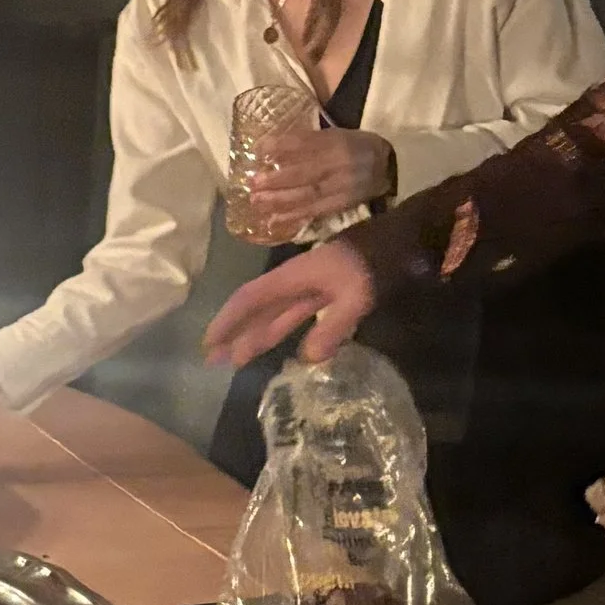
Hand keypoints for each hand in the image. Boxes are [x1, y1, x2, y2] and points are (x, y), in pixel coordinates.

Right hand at [203, 235, 376, 367]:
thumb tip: (307, 358)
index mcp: (290, 278)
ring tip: (236, 360)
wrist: (396, 242)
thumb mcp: (355, 296)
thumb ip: (332, 326)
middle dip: (234, 334)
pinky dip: (278, 330)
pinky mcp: (322, 295)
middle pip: (255, 310)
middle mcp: (292, 283)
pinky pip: (291, 315)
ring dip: (253, 335)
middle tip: (214, 362)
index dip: (227, 321)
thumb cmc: (371, 264)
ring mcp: (306, 288)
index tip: (209, 343)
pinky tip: (274, 345)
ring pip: (272, 315)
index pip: (249, 299)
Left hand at [237, 123, 392, 242]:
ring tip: (257, 202)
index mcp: (339, 140)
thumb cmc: (355, 147)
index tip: (258, 150)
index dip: (281, 146)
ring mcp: (343, 186)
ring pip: (308, 195)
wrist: (388, 167)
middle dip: (277, 179)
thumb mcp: (336, 134)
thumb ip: (309, 141)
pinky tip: (274, 220)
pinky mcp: (343, 204)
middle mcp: (342, 164)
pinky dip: (294, 216)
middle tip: (252, 183)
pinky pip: (315, 211)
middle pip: (306, 172)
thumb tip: (269, 147)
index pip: (306, 142)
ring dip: (280, 200)